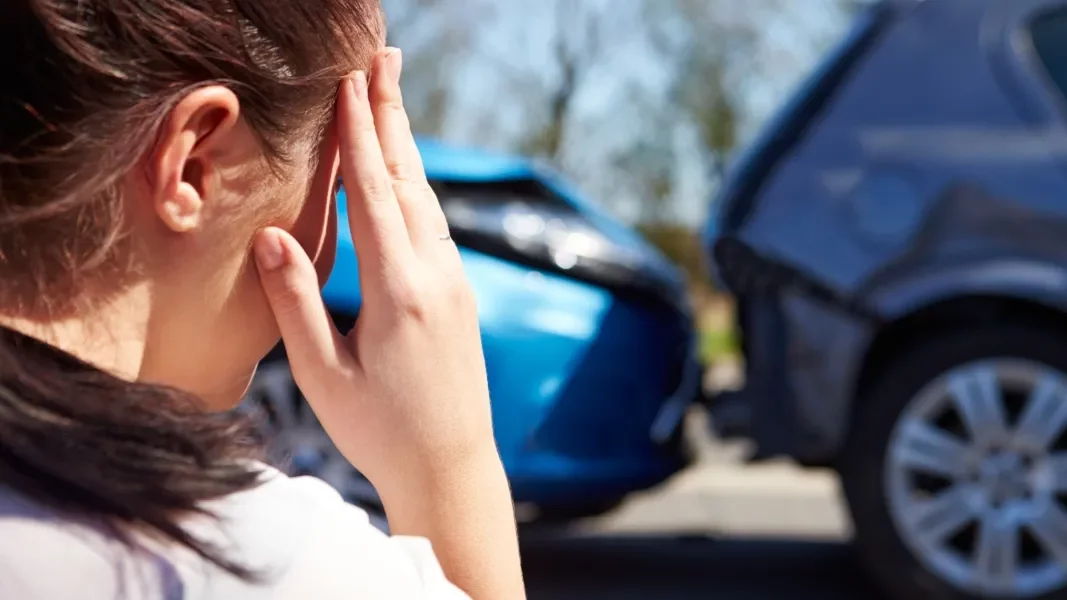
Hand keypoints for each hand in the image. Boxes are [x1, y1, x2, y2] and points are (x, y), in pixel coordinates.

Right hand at [252, 48, 495, 495]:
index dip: (358, 134)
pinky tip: (405, 174)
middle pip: (409, 180)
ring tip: (390, 97)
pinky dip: (415, 187)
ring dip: (405, 145)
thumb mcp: (322, 375)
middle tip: (384, 57)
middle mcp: (436, 277)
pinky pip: (436, 226)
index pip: (374, 195)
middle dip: (391, 115)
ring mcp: (456, 284)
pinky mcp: (460, 295)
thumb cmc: (380, 432)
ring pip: (427, 200)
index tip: (349, 81)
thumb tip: (271, 234)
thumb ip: (296, 301)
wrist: (452, 468)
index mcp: (398, 292)